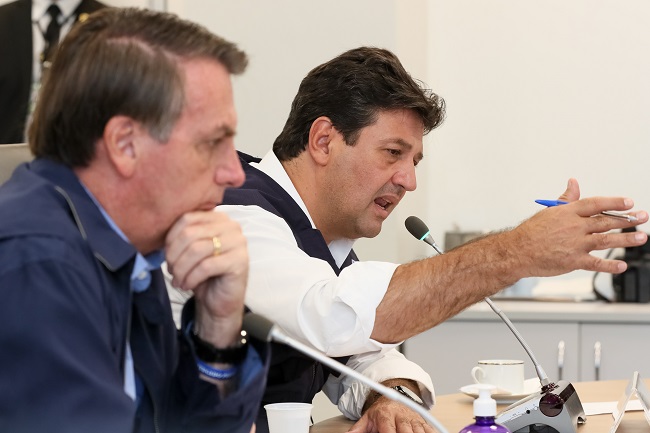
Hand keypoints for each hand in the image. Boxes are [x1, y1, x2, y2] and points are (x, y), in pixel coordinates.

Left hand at [165, 210, 247, 345]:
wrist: (220, 300)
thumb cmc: (203, 274)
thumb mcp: (190, 250)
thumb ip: (181, 235)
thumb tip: (159, 233)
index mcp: (218, 218)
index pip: (187, 218)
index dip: (170, 238)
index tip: (167, 256)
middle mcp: (231, 226)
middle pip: (190, 233)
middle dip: (174, 255)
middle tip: (171, 271)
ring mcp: (238, 243)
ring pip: (197, 250)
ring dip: (181, 269)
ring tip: (178, 280)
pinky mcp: (240, 262)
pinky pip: (206, 266)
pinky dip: (191, 278)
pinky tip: (187, 285)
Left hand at [348, 397, 434, 432]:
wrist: (392, 396)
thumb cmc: (380, 411)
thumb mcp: (367, 419)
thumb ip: (358, 430)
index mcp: (385, 415)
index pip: (388, 429)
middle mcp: (401, 416)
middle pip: (406, 431)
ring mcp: (413, 418)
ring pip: (419, 430)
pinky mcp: (422, 421)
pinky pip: (429, 429)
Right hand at [511, 178, 647, 276]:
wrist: (516, 252)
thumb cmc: (530, 232)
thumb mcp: (548, 211)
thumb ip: (565, 199)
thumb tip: (573, 183)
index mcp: (568, 213)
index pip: (596, 203)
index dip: (614, 202)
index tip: (629, 202)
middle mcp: (574, 227)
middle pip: (606, 221)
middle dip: (628, 219)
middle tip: (642, 217)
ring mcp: (575, 244)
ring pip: (606, 240)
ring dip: (626, 239)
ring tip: (641, 237)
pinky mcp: (573, 261)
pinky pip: (596, 263)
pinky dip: (610, 266)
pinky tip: (622, 265)